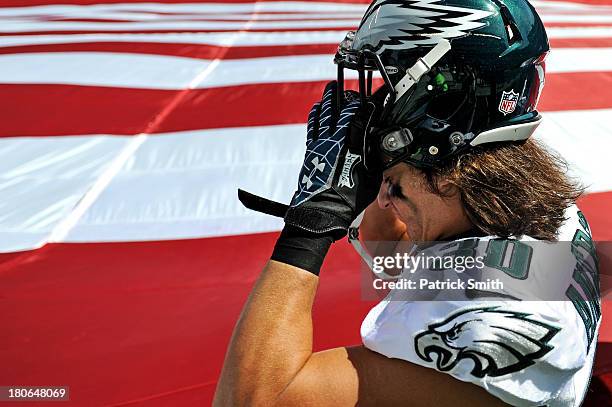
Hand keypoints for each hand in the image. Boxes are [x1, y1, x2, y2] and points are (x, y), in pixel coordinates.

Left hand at [238, 81, 380, 240]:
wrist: (322, 210)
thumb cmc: (347, 197)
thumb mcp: (371, 175)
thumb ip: (373, 155)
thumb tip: (376, 144)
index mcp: (350, 141)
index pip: (359, 113)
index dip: (365, 102)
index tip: (371, 97)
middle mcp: (334, 138)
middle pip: (338, 109)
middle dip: (343, 95)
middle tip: (346, 86)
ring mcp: (320, 142)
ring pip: (323, 114)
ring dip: (327, 100)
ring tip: (330, 90)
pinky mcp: (310, 150)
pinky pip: (312, 126)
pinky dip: (315, 115)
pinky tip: (316, 109)